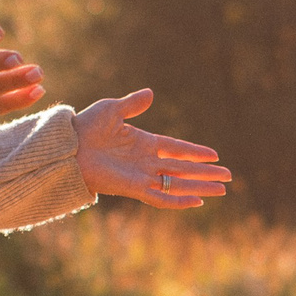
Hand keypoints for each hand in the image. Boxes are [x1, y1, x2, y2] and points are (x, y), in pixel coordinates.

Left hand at [75, 90, 231, 208]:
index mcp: (143, 142)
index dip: (195, 152)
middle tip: (229, 177)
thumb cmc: (86, 127)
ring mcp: (142, 176)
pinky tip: (197, 201)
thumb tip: (151, 94)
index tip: (215, 155)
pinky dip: (179, 200)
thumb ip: (133, 104)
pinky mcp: (134, 188)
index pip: (176, 149)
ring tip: (223, 190)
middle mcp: (146, 161)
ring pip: (178, 184)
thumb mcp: (112, 110)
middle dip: (206, 173)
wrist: (67, 147)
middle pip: (184, 169)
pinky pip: (161, 197)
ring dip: (200, 186)